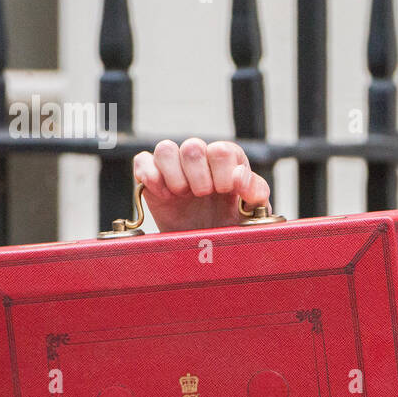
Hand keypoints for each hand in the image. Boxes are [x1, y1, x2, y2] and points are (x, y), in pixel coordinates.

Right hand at [132, 138, 272, 232]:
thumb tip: (239, 174)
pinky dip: (151, 177)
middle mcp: (200, 158)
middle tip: (203, 196)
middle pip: (192, 146)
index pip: (221, 150)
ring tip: (183, 195)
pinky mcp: (151, 177)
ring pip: (165, 148)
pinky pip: (142, 161)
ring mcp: (174, 166)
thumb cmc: (231, 225)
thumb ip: (256, 191)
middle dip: (199, 177)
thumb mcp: (252, 212)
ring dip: (175, 176)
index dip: (223, 173)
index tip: (224, 192)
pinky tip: (165, 197)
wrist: (205, 250)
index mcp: (227, 160)